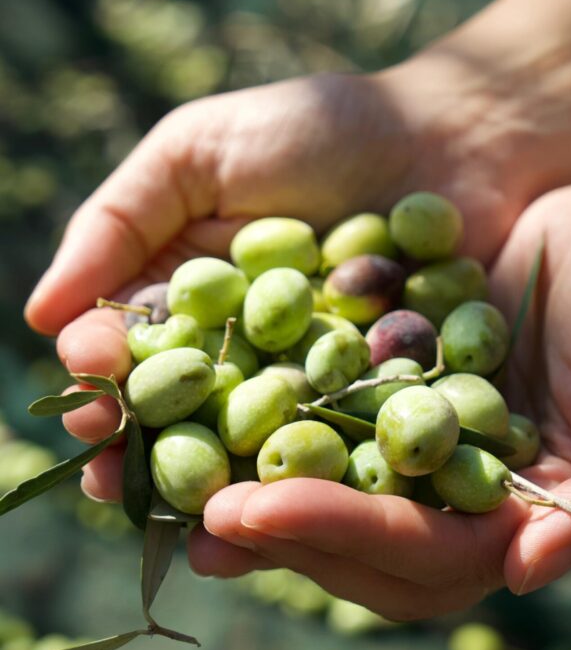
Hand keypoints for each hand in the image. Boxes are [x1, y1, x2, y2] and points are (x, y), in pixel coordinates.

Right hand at [29, 68, 541, 536]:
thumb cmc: (319, 128)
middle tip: (111, 484)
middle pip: (191, 413)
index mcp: (198, 297)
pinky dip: (317, 482)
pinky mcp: (386, 398)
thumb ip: (120, 221)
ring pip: (259, 445)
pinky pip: (344, 446)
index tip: (86, 398)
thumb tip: (41, 312)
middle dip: (149, 448)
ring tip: (186, 520)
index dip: (107, 378)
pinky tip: (288, 513)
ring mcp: (318, 381)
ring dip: (220, 483)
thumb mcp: (200, 153)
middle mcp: (251, 350)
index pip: (138, 352)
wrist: (450, 138)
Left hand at [195, 143, 570, 617]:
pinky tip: (208, 400)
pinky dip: (270, 413)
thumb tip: (527, 569)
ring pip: (333, 484)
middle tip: (194, 512)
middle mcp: (469, 492)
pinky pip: (326, 409)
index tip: (258, 513)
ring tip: (172, 478)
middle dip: (281, 528)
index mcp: (530, 515)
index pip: (430, 554)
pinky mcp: (401, 381)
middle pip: (366, 537)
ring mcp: (429, 439)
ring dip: (256, 485)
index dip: (348, 537)